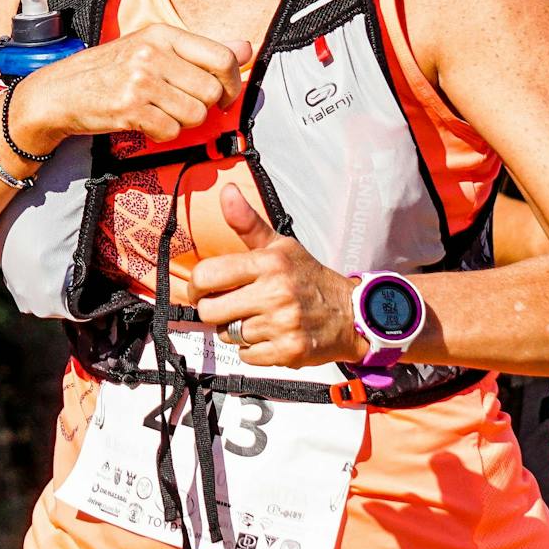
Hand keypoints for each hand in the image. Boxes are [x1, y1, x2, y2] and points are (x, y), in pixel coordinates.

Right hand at [7, 25, 251, 149]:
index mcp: (162, 34)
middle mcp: (153, 54)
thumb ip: (200, 50)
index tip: (226, 96)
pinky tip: (147, 123)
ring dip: (183, 123)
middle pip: (212, 92)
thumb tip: (246, 47)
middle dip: (204, 108)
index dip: (233, 83)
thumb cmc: (108, 71)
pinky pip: (171, 132)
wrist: (59, 92)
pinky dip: (163, 134)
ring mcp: (140, 82)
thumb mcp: (152, 48)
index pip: (222, 58)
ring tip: (161, 113)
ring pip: (195, 115)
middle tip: (182, 107)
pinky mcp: (129, 109)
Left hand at [191, 185, 362, 368]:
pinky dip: (253, 350)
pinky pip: (246, 356)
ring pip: (228, 334)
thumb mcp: (281, 246)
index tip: (203, 290)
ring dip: (237, 330)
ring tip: (258, 319)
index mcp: (269, 263)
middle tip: (230, 307)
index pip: (208, 276)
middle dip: (215, 311)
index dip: (197, 286)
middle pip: (211, 311)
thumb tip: (226, 192)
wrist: (351, 313)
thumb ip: (248, 222)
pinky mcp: (288, 352)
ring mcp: (282, 324)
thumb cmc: (309, 278)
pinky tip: (270, 336)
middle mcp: (275, 293)